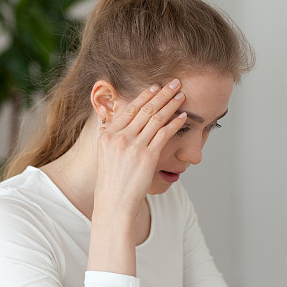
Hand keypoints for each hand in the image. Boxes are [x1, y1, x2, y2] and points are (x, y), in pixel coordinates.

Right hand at [94, 79, 186, 218]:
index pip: (129, 109)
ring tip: (181, 95)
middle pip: (144, 109)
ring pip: (156, 118)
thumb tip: (104, 127)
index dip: (144, 96)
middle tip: (174, 83)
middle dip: (162, 93)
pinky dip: (174, 123)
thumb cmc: (111, 183)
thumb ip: (106, 139)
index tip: (155, 86)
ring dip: (171, 104)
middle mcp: (119, 137)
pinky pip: (163, 134)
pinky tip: (182, 116)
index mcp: (107, 135)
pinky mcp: (146, 157)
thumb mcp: (103, 157)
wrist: (114, 204)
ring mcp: (133, 146)